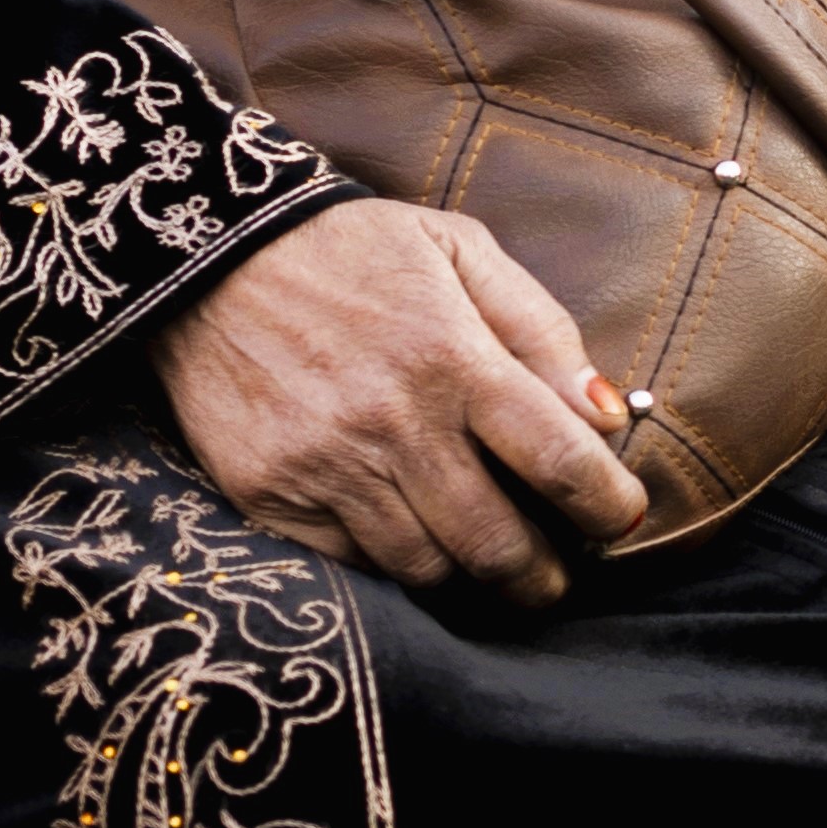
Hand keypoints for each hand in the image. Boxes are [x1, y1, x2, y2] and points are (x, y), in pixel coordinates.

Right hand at [147, 199, 647, 604]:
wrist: (206, 255)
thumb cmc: (352, 249)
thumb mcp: (458, 249)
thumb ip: (539, 328)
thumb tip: (604, 413)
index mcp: (453, 357)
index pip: (558, 460)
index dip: (605, 506)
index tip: (620, 520)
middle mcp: (393, 423)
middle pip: (496, 543)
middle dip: (544, 576)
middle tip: (557, 576)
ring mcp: (328, 468)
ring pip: (427, 569)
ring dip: (470, 579)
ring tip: (488, 563)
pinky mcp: (272, 497)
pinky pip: (354, 565)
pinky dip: (392, 563)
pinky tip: (408, 536)